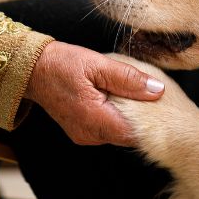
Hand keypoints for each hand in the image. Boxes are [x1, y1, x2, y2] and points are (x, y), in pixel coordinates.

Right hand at [24, 41, 164, 146]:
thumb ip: (130, 79)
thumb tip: (158, 90)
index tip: (165, 105)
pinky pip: (109, 127)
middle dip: (145, 117)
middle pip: (128, 134)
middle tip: (156, 94)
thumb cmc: (64, 64)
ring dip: (132, 115)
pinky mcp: (83, 129)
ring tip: (141, 92)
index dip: (153, 121)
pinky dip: (120, 114)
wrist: (33, 69)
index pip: (134, 134)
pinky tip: (124, 96)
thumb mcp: (100, 65)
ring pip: (119, 131)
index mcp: (94, 120)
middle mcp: (89, 134)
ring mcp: (85, 134)